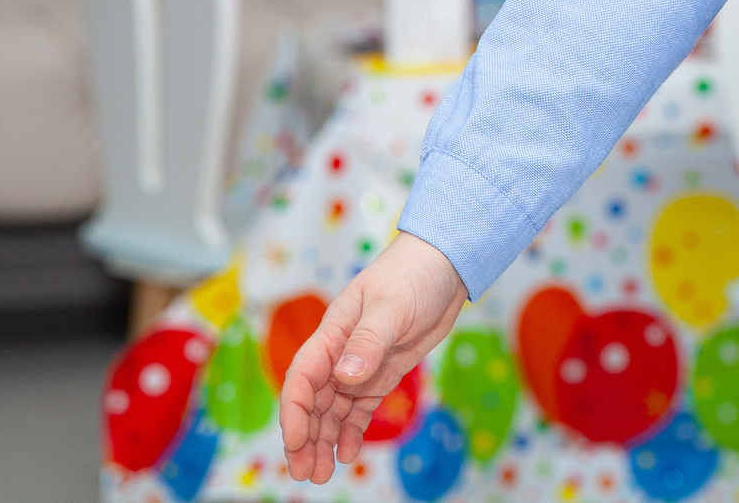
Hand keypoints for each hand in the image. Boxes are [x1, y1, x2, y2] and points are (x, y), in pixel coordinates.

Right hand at [279, 235, 468, 481]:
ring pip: (333, 410)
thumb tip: (344, 377)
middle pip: (312, 401)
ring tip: (321, 474)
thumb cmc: (413, 274)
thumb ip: (368, 342)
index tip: (295, 443)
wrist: (444, 264)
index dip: (294, 412)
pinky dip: (351, 430)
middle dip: (305, 438)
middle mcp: (340, 353)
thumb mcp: (391, 307)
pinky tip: (348, 453)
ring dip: (325, 441)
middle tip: (305, 474)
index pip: (302, 378)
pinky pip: (360, 407)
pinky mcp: (382, 372)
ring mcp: (361, 364)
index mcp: (333, 334)